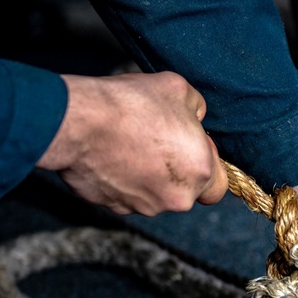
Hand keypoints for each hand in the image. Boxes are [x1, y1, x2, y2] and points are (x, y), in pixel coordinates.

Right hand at [38, 72, 228, 215]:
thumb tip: (195, 120)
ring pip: (155, 195)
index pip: (219, 186)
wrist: (78, 122)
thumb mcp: (179, 90)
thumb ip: (197, 111)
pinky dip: (124, 180)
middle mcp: (176, 198)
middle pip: (185, 191)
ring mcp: (144, 207)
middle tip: (158, 141)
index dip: (207, 164)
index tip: (190, 146)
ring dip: (149, 175)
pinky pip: (127, 196)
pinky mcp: (115, 207)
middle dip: (177, 172)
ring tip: (131, 143)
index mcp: (200, 172)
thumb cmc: (132, 104)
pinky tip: (113, 155)